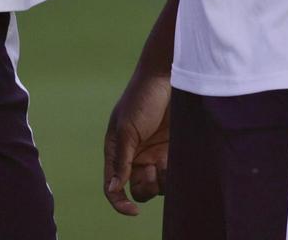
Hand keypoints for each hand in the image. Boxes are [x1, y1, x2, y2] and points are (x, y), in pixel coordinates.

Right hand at [104, 69, 172, 215]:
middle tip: (154, 168)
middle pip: (138, 190)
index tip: (133, 211)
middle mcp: (136, 156)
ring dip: (164, 181)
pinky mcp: (174, 152)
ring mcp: (156, 155)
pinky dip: (175, 174)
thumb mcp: (127, 128)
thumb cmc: (142, 97)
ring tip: (167, 161)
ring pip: (159, 187)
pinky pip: (174, 175)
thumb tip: (113, 188)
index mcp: (118, 150)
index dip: (119, 202)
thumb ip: (121, 160)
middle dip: (147, 187)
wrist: (170, 77)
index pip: (112, 186)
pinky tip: (175, 157)